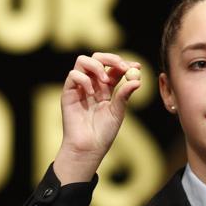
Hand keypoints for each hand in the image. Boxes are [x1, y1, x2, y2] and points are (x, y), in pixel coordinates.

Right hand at [52, 52, 141, 183]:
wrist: (88, 148)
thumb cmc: (103, 133)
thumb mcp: (118, 112)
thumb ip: (124, 95)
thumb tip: (137, 79)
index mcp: (106, 88)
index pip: (114, 67)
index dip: (124, 63)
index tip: (137, 66)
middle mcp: (92, 84)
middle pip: (97, 58)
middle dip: (111, 58)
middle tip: (122, 67)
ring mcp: (79, 87)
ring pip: (83, 61)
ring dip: (97, 66)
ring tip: (105, 81)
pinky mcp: (68, 93)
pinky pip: (73, 75)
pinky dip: (84, 79)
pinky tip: (91, 93)